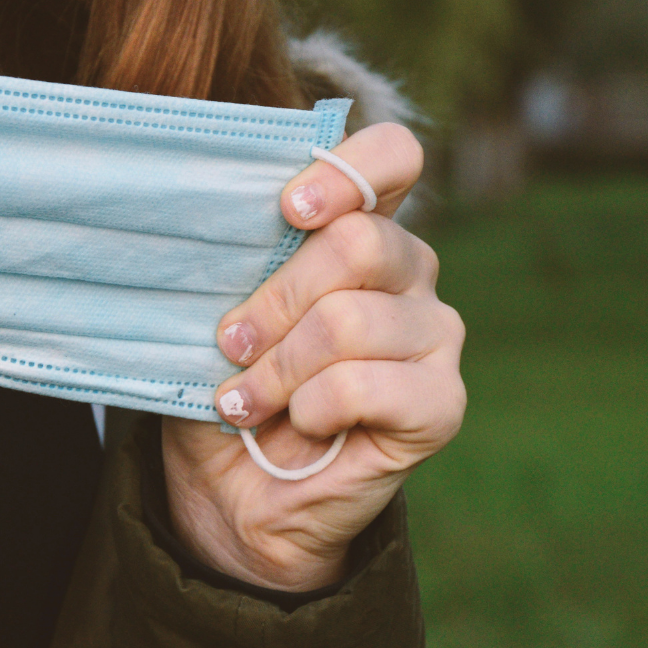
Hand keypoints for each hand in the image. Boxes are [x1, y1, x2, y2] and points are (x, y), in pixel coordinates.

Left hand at [161, 123, 465, 591]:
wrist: (233, 491)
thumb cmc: (226, 382)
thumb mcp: (214, 310)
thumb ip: (234, 260)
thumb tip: (206, 220)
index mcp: (362, 227)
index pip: (393, 157)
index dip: (345, 170)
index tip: (288, 210)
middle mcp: (411, 271)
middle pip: (360, 242)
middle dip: (275, 299)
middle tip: (230, 344)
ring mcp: (435, 336)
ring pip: (351, 320)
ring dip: (278, 367)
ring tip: (244, 400)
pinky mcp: (441, 404)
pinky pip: (366, 385)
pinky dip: (311, 408)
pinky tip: (299, 424)